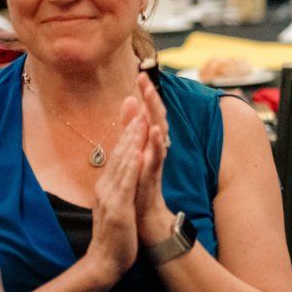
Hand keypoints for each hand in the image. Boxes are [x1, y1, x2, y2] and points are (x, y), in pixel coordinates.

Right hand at [85, 117, 143, 283]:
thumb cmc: (115, 233)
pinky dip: (131, 168)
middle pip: (118, 151)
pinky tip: (139, 154)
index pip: (118, 151)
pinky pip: (125, 185)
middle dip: (129, 126)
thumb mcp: (117, 203)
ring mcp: (110, 197)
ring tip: (140, 119)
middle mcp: (106, 186)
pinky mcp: (117, 210)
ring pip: (122, 164)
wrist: (105, 262)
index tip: (133, 106)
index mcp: (108, 184)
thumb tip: (123, 168)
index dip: (126, 129)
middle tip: (135, 100)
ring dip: (131, 141)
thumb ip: (119, 185)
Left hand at [131, 76, 175, 243]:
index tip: (140, 72)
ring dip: (155, 112)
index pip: (148, 113)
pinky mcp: (155, 175)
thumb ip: (134, 138)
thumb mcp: (135, 160)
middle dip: (150, 95)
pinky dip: (157, 142)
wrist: (146, 220)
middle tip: (144, 74)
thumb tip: (132, 114)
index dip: (145, 94)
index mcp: (149, 144)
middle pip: (155, 116)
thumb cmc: (140, 190)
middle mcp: (155, 149)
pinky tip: (155, 129)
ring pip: (159, 131)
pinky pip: (158, 156)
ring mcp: (156, 161)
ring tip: (151, 94)